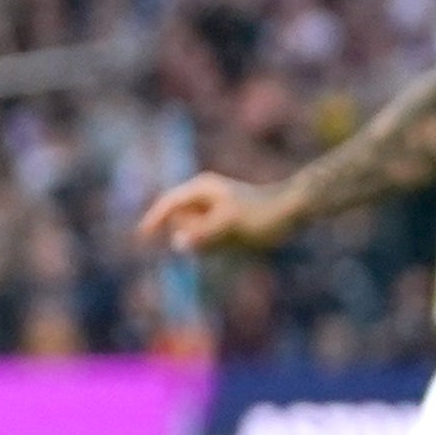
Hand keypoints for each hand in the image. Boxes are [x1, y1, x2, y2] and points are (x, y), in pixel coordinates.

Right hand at [133, 172, 290, 254]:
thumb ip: (203, 234)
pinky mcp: (222, 222)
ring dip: (206, 243)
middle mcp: (202, 197)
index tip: (142, 237)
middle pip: (180, 222)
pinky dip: (215, 245)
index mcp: (200, 189)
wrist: (293, 210)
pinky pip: (207, 238)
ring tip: (232, 240)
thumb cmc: (261, 213)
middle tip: (220, 237)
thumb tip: (178, 245)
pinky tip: (236, 243)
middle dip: (192, 235)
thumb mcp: (230, 224)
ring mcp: (212, 210)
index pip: (168, 204)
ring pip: (194, 233)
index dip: (154, 220)